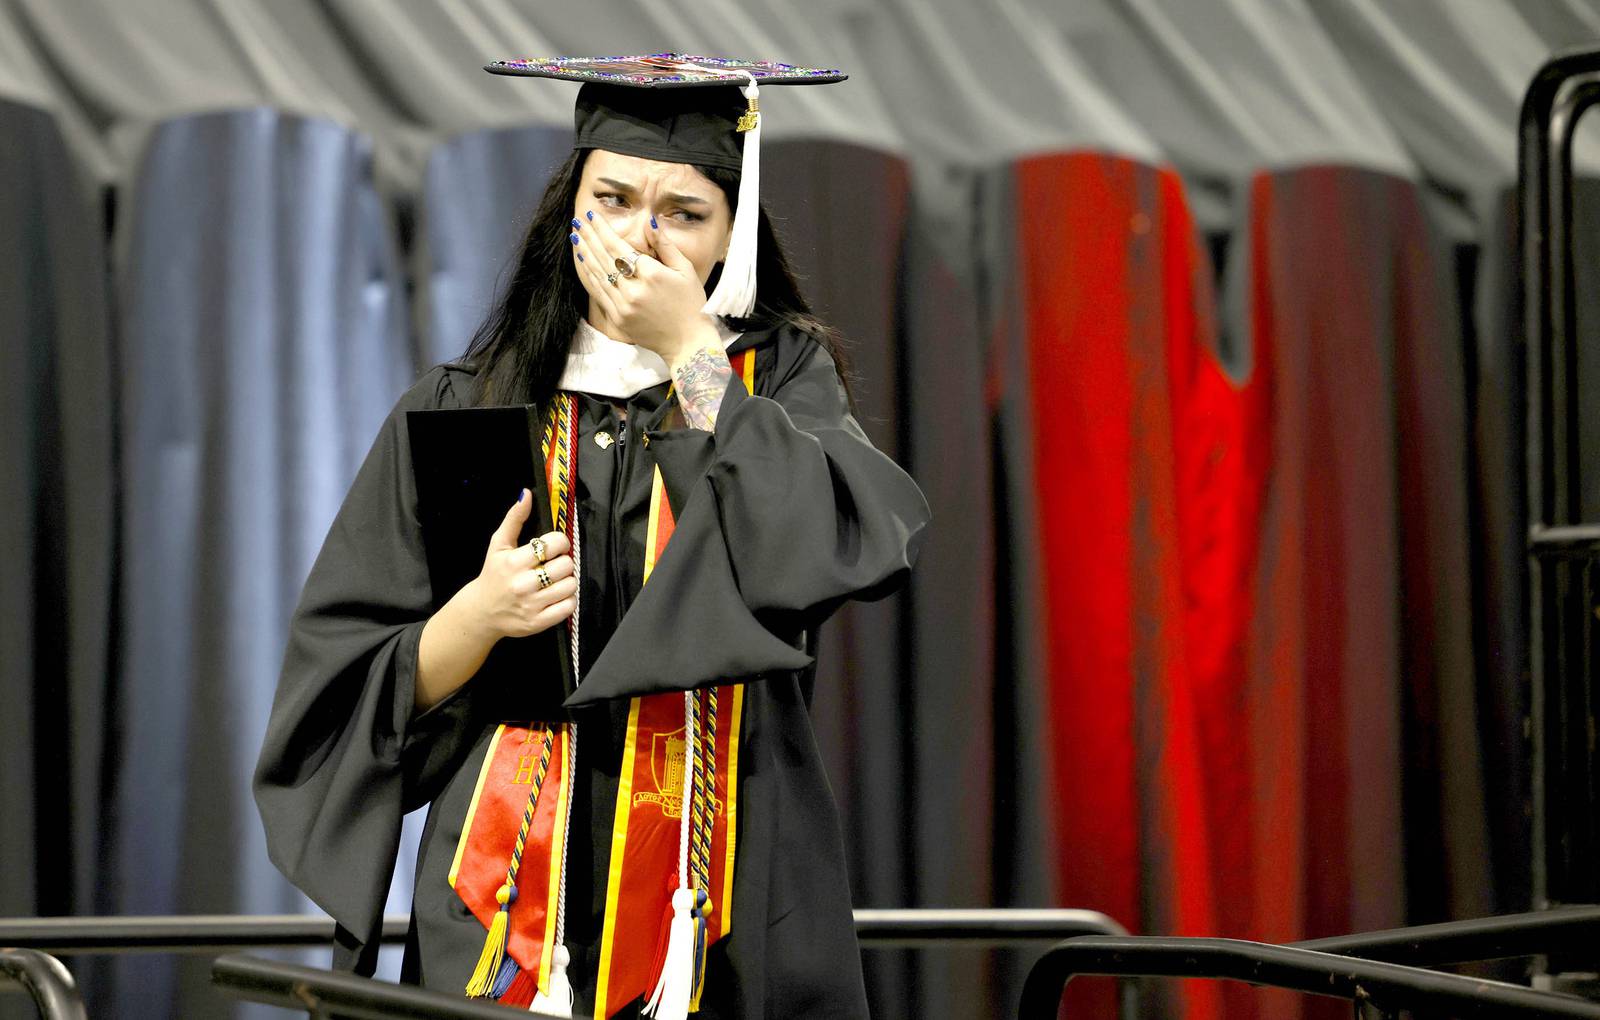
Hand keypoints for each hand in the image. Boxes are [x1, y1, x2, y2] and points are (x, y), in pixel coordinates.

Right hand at [463, 489, 575, 638]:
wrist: (481, 612)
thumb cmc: (493, 574)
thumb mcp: (498, 544)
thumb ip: (514, 518)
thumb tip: (526, 494)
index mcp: (514, 561)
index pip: (554, 544)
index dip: (559, 543)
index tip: (553, 547)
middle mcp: (523, 584)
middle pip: (566, 564)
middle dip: (563, 562)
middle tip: (553, 565)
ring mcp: (531, 605)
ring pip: (570, 585)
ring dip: (567, 581)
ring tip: (554, 580)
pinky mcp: (538, 622)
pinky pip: (569, 606)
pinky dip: (568, 600)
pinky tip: (556, 596)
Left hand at [571, 210, 720, 363]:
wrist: (687, 341)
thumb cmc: (690, 302)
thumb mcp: (684, 269)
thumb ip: (665, 245)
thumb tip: (648, 221)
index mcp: (652, 275)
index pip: (619, 247)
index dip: (603, 230)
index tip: (593, 216)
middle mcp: (634, 290)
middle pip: (605, 258)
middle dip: (590, 237)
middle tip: (578, 221)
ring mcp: (624, 306)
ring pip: (598, 274)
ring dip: (585, 253)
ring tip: (576, 237)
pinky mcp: (618, 319)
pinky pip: (598, 293)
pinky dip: (589, 275)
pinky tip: (583, 262)